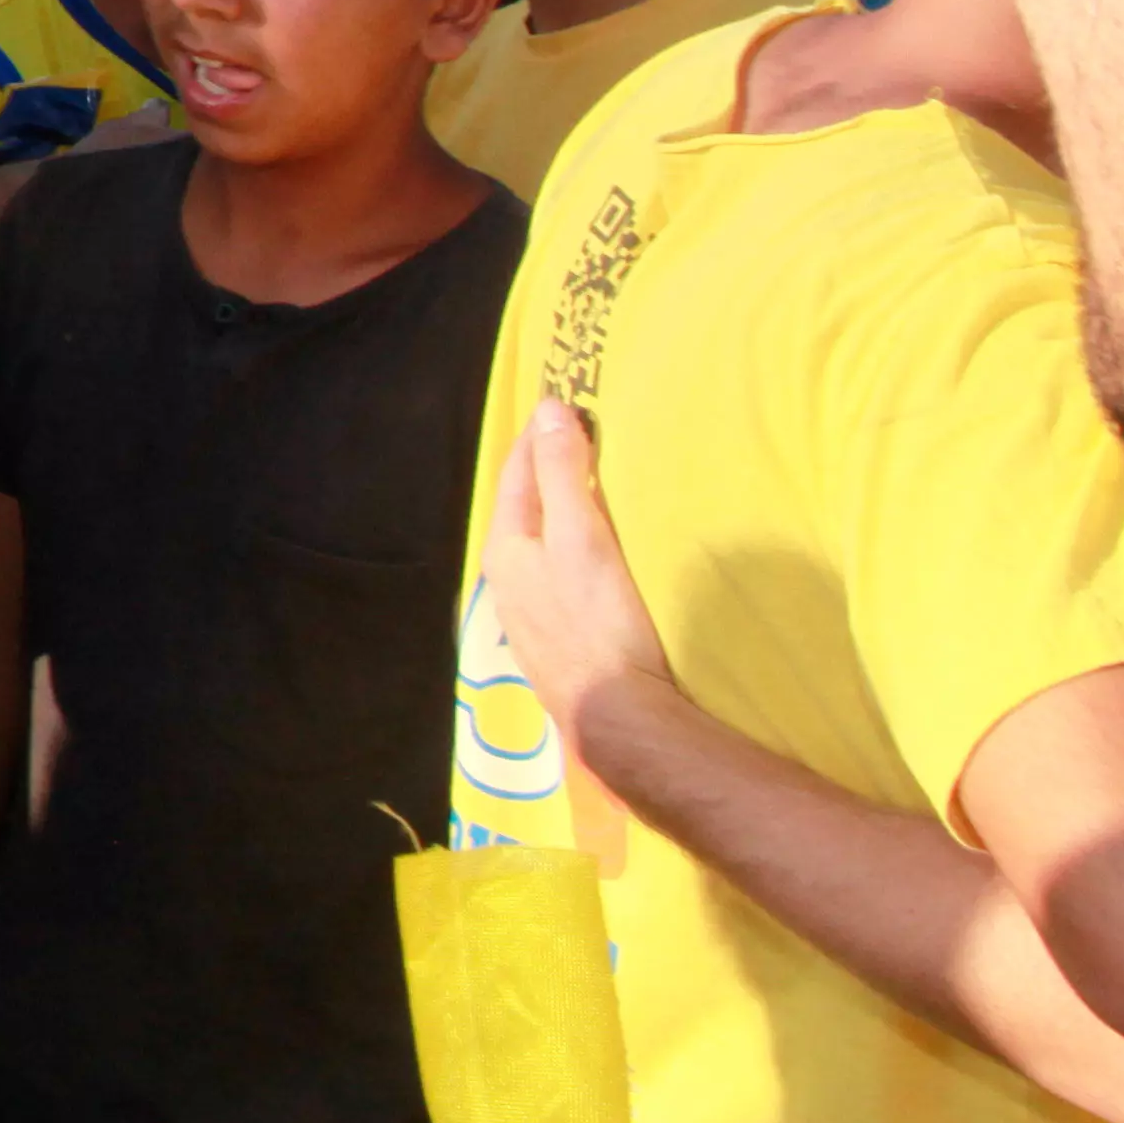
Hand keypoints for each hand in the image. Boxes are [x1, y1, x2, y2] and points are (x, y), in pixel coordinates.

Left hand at [485, 398, 678, 745]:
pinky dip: (572, 549)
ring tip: (589, 488)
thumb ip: (562, 474)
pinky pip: (558, 576)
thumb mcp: (581, 536)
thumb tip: (550, 411)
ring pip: (539, 544)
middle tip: (578, 439)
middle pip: (525, 508)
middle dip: (547, 472)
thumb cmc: (598, 621)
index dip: (540, 436)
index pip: (518, 473)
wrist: (617, 719)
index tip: (563, 403)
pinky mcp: (558, 642)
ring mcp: (529, 615)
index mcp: (506, 548)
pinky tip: (593, 557)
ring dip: (560, 512)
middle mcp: (507, 580)